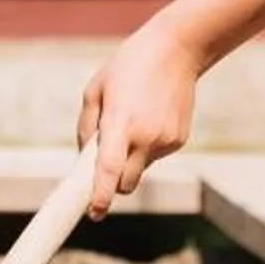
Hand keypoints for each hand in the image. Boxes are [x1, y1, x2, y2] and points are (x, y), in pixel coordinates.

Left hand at [75, 19, 204, 220]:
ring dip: (130, 160)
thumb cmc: (128, 67)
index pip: (108, 170)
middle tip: (104, 164)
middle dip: (112, 182)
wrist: (176, 49)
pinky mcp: (179, 140)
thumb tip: (85, 159)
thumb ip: (86, 128)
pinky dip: (147, 148)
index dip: (100, 196)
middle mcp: (145, 137)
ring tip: (132, 121)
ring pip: (141, 169)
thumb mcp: (96, 90)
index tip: (94, 214)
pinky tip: (150, 118)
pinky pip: (155, 156)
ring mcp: (166, 141)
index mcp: (120, 123)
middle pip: (125, 183)